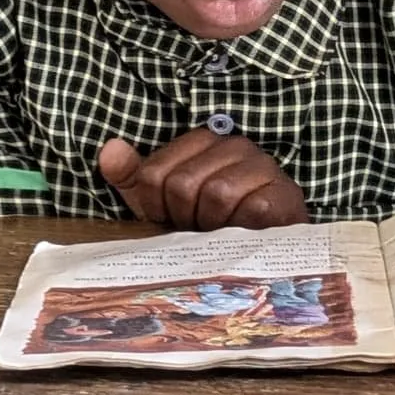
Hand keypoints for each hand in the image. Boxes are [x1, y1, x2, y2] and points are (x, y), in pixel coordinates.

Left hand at [97, 131, 310, 229]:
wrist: (263, 253)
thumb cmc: (208, 226)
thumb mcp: (162, 204)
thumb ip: (133, 178)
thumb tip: (109, 150)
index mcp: (201, 141)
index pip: (153, 174)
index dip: (157, 207)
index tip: (174, 218)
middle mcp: (233, 144)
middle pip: (181, 183)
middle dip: (185, 217)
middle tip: (200, 228)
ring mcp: (262, 165)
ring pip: (216, 193)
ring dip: (214, 225)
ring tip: (222, 231)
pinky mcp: (285, 193)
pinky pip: (251, 209)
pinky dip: (242, 229)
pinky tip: (245, 234)